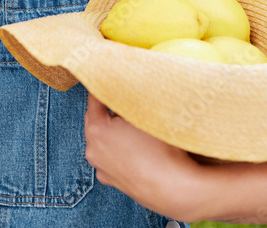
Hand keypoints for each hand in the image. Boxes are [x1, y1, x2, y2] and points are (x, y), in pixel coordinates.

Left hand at [84, 94, 199, 219]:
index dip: (103, 87)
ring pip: (103, 140)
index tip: (109, 79)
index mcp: (97, 129)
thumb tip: (124, 90)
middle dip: (107, 110)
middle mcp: (93, 149)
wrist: (173, 188)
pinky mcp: (111, 180)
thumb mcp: (145, 114)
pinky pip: (110, 157)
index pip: (94, 98)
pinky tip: (135, 149)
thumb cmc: (161, 149)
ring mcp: (101, 167)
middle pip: (95, 119)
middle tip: (124, 101)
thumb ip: (129, 99)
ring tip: (133, 127)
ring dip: (113, 131)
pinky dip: (118, 150)